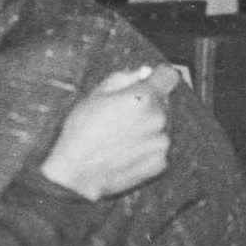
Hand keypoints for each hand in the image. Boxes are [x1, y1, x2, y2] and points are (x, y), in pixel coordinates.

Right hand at [40, 64, 176, 199]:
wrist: (76, 173)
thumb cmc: (81, 132)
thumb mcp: (96, 94)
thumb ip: (124, 77)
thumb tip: (144, 72)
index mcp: (144, 96)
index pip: (169, 76)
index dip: (158, 77)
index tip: (150, 82)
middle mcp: (159, 118)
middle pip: (164, 103)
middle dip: (148, 105)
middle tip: (123, 116)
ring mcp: (162, 143)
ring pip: (161, 127)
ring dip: (148, 128)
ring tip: (121, 137)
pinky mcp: (160, 163)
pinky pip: (158, 149)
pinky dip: (147, 149)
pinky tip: (126, 152)